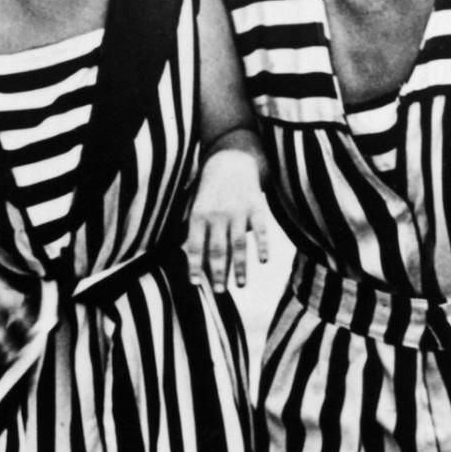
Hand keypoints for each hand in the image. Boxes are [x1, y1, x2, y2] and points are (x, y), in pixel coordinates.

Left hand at [185, 148, 269, 292]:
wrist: (233, 159)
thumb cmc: (211, 188)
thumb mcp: (196, 204)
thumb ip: (193, 228)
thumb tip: (188, 257)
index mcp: (199, 214)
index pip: (196, 245)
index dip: (195, 265)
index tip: (196, 283)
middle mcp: (218, 214)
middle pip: (218, 250)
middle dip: (219, 273)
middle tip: (220, 292)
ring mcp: (238, 211)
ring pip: (239, 245)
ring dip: (240, 267)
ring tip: (241, 285)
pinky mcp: (256, 207)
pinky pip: (260, 230)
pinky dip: (262, 246)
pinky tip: (262, 261)